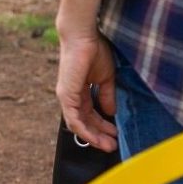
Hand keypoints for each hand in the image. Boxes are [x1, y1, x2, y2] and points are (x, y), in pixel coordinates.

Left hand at [55, 24, 118, 151]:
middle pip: (85, 122)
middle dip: (99, 135)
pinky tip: (96, 138)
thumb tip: (111, 112)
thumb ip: (107, 95)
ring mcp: (67, 97)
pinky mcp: (66, 96)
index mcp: (80, 91)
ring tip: (108, 145)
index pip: (90, 114)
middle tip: (113, 146)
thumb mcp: (106, 78)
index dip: (102, 126)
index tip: (116, 134)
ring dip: (93, 137)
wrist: (84, 37)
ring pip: (78, 125)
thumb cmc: (94, 51)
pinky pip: (73, 120)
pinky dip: (85, 131)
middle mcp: (71, 96)